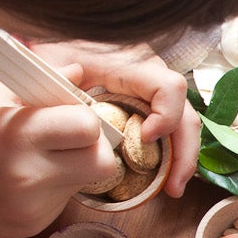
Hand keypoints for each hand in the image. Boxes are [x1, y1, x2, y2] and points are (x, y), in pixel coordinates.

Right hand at [0, 79, 120, 237]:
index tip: (71, 113)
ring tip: (40, 156)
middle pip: (103, 163)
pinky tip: (25, 178)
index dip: (87, 117)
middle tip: (73, 137)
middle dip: (95, 146)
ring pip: (85, 181)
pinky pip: (64, 199)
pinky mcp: (35, 226)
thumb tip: (79, 71)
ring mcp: (35, 207)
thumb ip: (40, 83)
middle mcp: (31, 177)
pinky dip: (54, 184)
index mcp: (19, 136)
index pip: (88, 128)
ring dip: (74, 164)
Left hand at [26, 40, 200, 193]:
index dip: (166, 116)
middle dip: (184, 152)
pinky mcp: (147, 104)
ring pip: (183, 123)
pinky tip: (164, 178)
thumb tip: (74, 80)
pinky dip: (171, 154)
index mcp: (131, 63)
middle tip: (173, 188)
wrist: (56, 47)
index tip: (145, 139)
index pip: (168, 87)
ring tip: (172, 190)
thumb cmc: (54, 53)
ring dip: (182, 159)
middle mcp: (149, 75)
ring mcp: (151, 91)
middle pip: (185, 112)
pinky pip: (170, 128)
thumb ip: (59, 75)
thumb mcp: (52, 62)